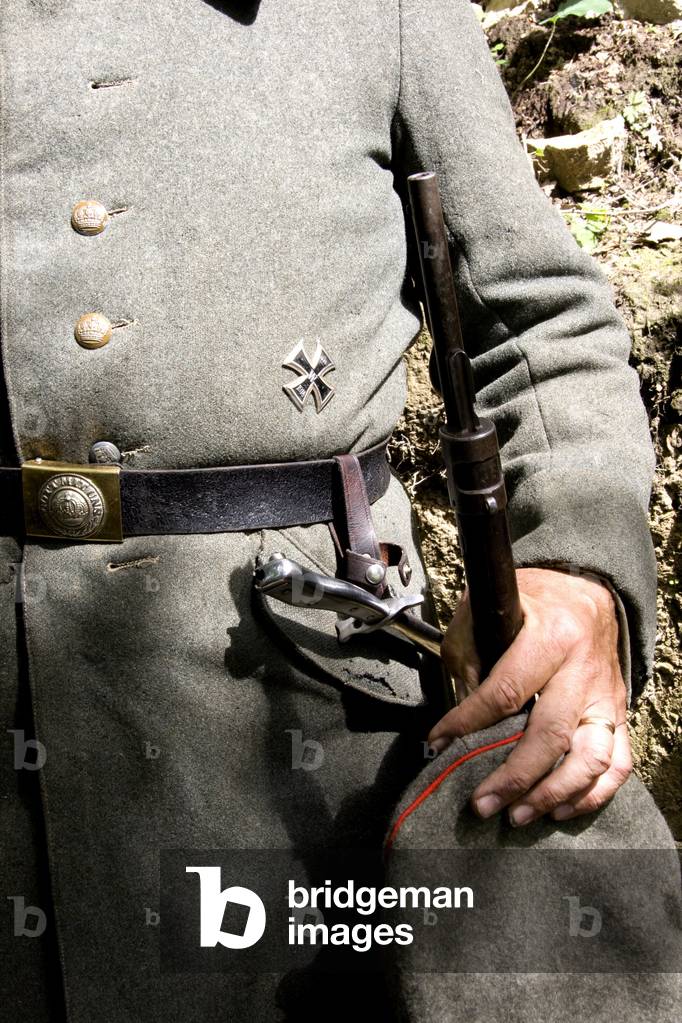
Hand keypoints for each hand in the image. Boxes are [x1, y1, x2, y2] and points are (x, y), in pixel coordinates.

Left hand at [428, 568, 630, 824]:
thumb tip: (460, 706)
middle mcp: (583, 668)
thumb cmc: (530, 600)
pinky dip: (593, 794)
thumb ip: (468, 652)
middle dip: (512, 777)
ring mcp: (606, 695)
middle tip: (482, 804)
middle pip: (550, 735)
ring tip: (519, 816)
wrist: (585, 593)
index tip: (438, 741)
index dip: (467, 722)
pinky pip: (617, 763)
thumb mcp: (486, 606)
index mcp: (550, 635)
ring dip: (553, 794)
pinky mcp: (619, 712)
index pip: (506, 691)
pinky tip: (561, 810)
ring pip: (591, 758)